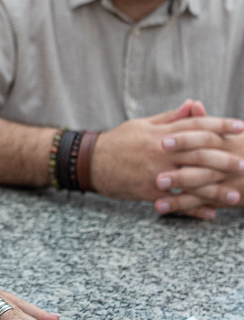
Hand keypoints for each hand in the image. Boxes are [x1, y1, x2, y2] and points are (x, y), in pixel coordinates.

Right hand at [91, 101, 243, 215]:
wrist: (91, 162)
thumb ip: (171, 118)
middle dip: (225, 159)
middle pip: (200, 153)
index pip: (196, 125)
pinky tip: (211, 214)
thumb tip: (194, 105)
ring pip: (191, 181)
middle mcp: (161, 152)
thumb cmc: (119, 141)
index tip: (241, 126)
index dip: (221, 125)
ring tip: (236, 194)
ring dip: (216, 189)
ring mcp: (156, 173)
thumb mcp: (144, 124)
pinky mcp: (149, 192)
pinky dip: (194, 209)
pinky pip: (176, 202)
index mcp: (162, 133)